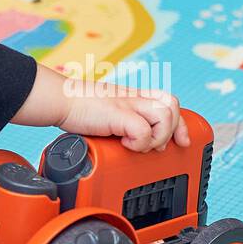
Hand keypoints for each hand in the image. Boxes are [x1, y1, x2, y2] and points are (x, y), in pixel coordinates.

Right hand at [60, 91, 189, 151]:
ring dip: (156, 137)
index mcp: (134, 97)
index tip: (181, 141)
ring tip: (138, 145)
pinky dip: (139, 142)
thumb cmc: (76, 108)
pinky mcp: (119, 114)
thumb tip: (129, 141)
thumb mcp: (107, 112)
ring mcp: (128, 104)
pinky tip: (125, 144)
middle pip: (172, 106)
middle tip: (160, 146)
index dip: (181, 123)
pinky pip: (143, 130)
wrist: (60, 100)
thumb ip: (121, 122)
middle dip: (174, 130)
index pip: (169, 102)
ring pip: (164, 116)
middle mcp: (135, 98)